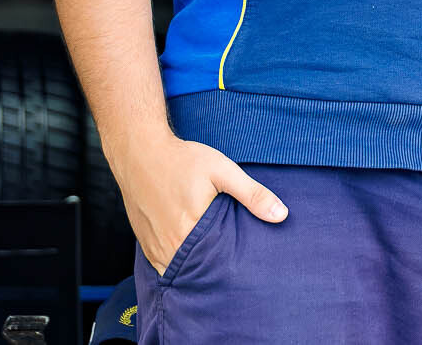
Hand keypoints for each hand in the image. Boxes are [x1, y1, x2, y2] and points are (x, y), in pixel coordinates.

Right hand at [113, 134, 286, 274]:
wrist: (140, 152)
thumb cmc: (182, 160)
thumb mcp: (223, 172)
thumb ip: (252, 195)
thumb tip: (281, 215)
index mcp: (188, 232)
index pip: (214, 265)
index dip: (229, 267)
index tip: (243, 264)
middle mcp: (167, 245)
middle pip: (195, 269)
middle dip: (213, 269)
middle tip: (232, 265)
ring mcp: (152, 246)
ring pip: (177, 268)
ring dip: (193, 267)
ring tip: (213, 260)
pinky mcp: (144, 242)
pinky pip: (162, 262)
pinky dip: (177, 260)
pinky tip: (191, 251)